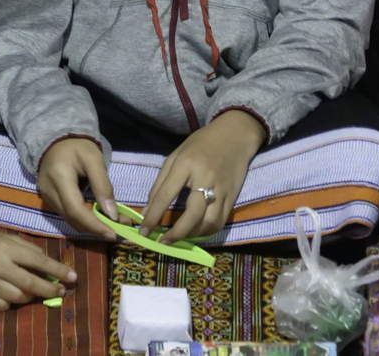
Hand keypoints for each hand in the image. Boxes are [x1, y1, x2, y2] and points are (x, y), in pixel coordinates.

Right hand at [0, 226, 75, 311]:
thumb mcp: (2, 237)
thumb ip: (25, 247)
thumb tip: (47, 261)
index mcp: (6, 246)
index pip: (38, 260)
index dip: (58, 270)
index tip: (73, 277)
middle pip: (30, 282)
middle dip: (49, 289)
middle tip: (62, 292)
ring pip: (17, 296)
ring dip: (30, 298)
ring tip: (36, 294)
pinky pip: (0, 306)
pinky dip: (9, 304)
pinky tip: (11, 299)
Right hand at [36, 137, 117, 237]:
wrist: (56, 142)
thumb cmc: (78, 147)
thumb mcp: (94, 159)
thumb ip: (103, 186)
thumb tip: (112, 214)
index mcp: (59, 178)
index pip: (76, 210)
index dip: (94, 225)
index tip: (113, 234)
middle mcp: (49, 191)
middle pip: (72, 219)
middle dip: (95, 229)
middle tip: (119, 233)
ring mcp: (46, 198)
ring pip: (69, 221)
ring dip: (91, 227)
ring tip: (113, 226)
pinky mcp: (48, 201)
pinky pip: (67, 216)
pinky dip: (83, 221)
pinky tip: (98, 219)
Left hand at [139, 110, 265, 244]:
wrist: (235, 135)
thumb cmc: (201, 143)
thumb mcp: (176, 156)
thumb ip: (160, 183)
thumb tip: (147, 212)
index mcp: (186, 164)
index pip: (166, 195)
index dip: (153, 216)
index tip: (143, 232)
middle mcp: (205, 177)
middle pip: (192, 214)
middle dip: (176, 233)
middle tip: (163, 242)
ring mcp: (222, 189)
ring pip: (209, 222)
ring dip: (192, 235)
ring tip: (179, 237)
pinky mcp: (232, 196)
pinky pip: (220, 221)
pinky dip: (206, 231)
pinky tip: (195, 232)